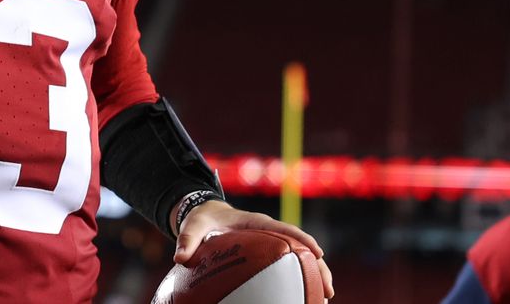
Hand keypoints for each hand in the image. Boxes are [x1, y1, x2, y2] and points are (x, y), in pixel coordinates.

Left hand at [173, 200, 334, 299]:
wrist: (205, 214)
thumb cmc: (202, 219)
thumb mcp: (193, 225)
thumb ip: (187, 239)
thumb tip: (180, 258)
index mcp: (257, 221)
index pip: (284, 229)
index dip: (302, 240)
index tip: (317, 252)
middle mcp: (270, 232)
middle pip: (301, 246)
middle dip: (318, 265)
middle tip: (329, 288)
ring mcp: (272, 242)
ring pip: (300, 258)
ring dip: (315, 274)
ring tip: (327, 297)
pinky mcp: (269, 253)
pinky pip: (289, 265)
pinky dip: (300, 279)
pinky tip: (306, 297)